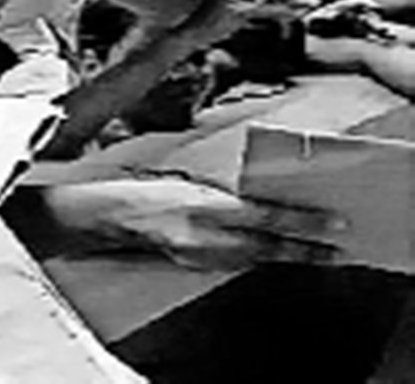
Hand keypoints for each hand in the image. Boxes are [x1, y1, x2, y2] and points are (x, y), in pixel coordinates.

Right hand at [92, 178, 341, 269]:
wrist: (113, 218)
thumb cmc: (148, 192)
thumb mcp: (192, 184)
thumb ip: (226, 195)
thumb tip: (260, 201)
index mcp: (207, 207)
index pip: (267, 216)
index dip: (303, 222)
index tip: (334, 224)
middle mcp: (208, 235)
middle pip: (268, 246)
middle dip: (304, 250)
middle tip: (335, 252)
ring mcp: (201, 255)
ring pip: (254, 258)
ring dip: (283, 256)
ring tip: (311, 254)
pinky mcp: (195, 265)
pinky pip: (233, 264)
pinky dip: (254, 259)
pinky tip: (264, 256)